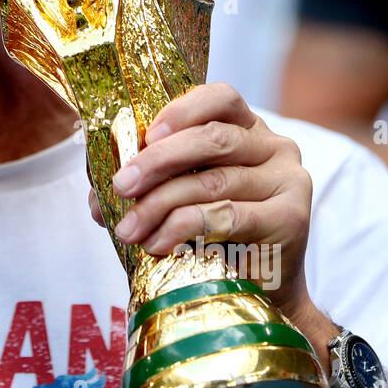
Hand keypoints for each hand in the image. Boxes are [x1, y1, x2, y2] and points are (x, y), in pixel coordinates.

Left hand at [88, 83, 313, 316]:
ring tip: (130, 229)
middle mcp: (274, 146)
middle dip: (157, 162)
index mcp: (246, 128)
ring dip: (161, 204)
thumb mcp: (179, 197)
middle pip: (213, 139)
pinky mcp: (291, 218)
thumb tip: (96, 199)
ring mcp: (288, 180)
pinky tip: (159, 244)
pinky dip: (185, 228)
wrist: (264, 289)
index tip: (146, 134)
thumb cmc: (214, 236)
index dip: (182, 110)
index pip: (221, 98)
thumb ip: (145, 185)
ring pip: (214, 181)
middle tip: (120, 186)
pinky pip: (230, 216)